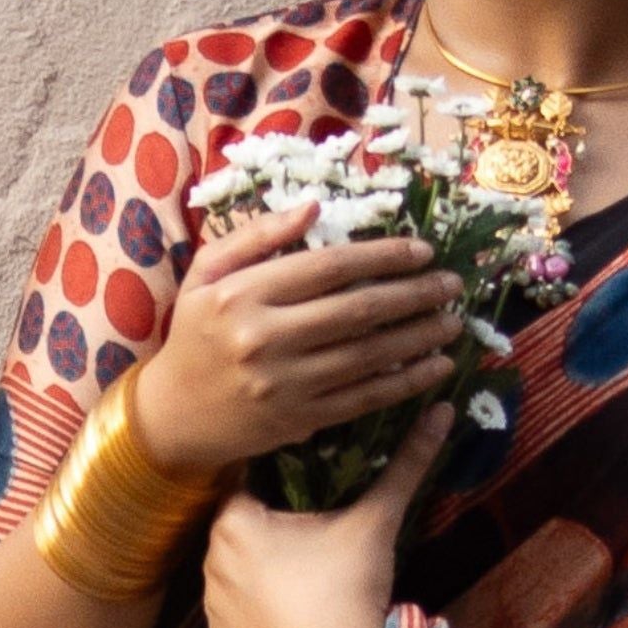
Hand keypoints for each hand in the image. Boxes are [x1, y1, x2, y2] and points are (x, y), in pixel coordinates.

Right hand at [128, 200, 462, 479]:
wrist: (175, 414)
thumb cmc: (195, 334)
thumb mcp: (207, 273)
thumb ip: (257, 236)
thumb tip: (314, 207)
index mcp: (243, 294)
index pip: (328, 267)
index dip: (382, 256)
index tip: (422, 250)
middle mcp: (265, 338)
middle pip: (358, 311)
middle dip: (414, 295)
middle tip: (453, 284)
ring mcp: (286, 384)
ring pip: (368, 356)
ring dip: (419, 338)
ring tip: (452, 322)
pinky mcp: (300, 420)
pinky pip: (364, 398)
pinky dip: (405, 383)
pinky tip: (435, 368)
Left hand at [203, 405, 452, 627]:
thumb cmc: (351, 590)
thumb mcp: (376, 522)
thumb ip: (404, 464)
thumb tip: (442, 410)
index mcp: (235, 521)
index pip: (248, 484)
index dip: (280, 485)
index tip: (308, 492)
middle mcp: (210, 561)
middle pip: (241, 530)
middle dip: (271, 530)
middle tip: (315, 540)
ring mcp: (212, 609)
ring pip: (236, 574)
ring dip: (261, 572)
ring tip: (305, 582)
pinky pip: (236, 617)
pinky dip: (257, 614)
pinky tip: (290, 617)